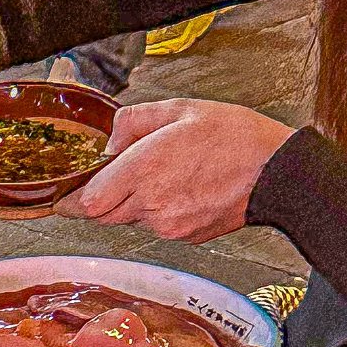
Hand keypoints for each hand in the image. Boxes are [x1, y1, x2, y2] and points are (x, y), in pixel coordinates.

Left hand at [74, 98, 293, 242]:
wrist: (280, 172)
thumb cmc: (234, 137)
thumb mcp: (178, 110)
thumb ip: (131, 123)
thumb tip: (109, 145)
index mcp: (144, 171)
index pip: (89, 203)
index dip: (74, 200)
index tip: (66, 196)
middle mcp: (154, 205)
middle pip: (105, 215)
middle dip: (103, 199)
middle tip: (118, 176)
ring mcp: (172, 226)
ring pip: (133, 221)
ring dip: (135, 204)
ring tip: (165, 175)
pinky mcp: (189, 237)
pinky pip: (159, 227)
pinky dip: (160, 212)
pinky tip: (183, 189)